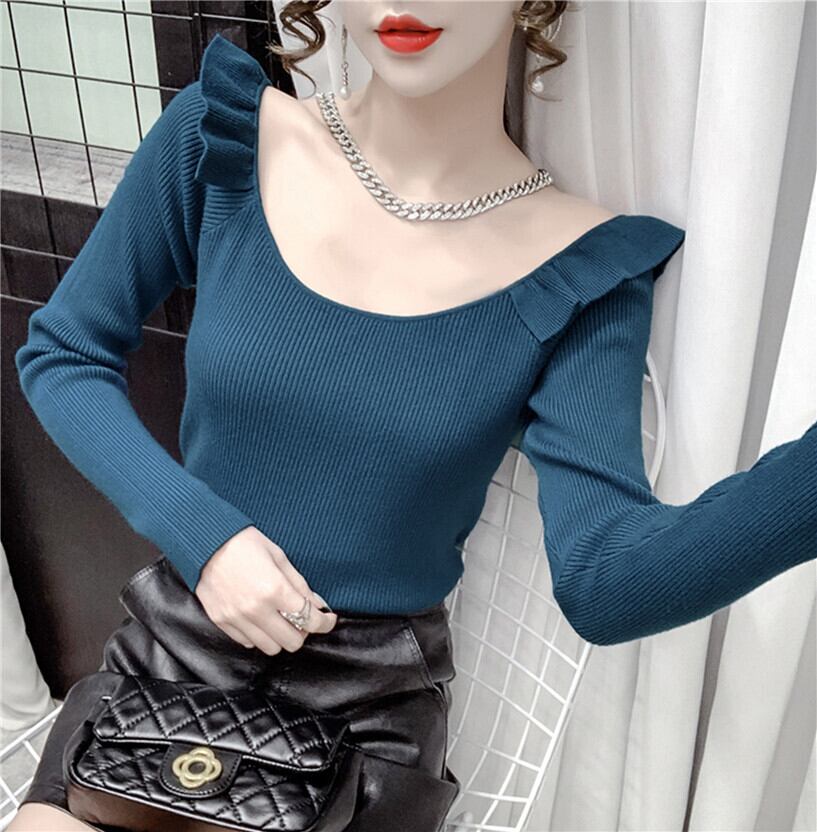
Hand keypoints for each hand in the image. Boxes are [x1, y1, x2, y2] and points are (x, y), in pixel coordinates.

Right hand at [195, 526, 337, 654]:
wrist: (206, 541)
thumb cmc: (245, 543)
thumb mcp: (279, 557)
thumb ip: (300, 585)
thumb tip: (317, 605)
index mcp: (275, 589)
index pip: (309, 620)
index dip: (325, 623)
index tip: (328, 620)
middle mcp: (256, 609)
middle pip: (291, 642)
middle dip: (303, 632)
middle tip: (303, 619)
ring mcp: (237, 618)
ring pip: (270, 648)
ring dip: (280, 637)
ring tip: (281, 620)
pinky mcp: (221, 621)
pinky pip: (247, 642)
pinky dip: (258, 636)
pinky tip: (260, 619)